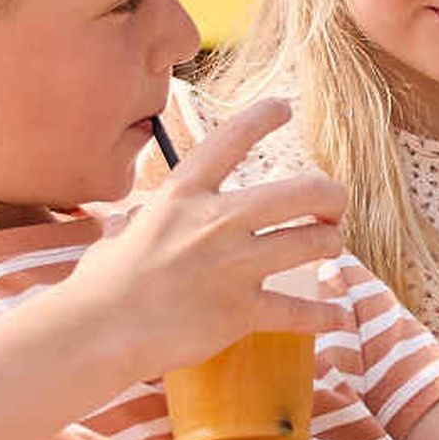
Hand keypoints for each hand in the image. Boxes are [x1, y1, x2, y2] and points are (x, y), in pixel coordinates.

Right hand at [61, 97, 346, 378]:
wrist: (98, 331)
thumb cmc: (102, 284)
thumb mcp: (126, 230)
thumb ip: (146, 220)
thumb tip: (139, 222)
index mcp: (185, 194)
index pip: (231, 139)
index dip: (262, 117)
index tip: (283, 108)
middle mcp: (218, 221)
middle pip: (304, 192)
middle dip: (330, 196)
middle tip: (331, 207)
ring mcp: (236, 265)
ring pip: (315, 243)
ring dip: (329, 244)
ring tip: (328, 250)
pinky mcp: (243, 311)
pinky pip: (301, 311)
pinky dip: (326, 316)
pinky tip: (339, 316)